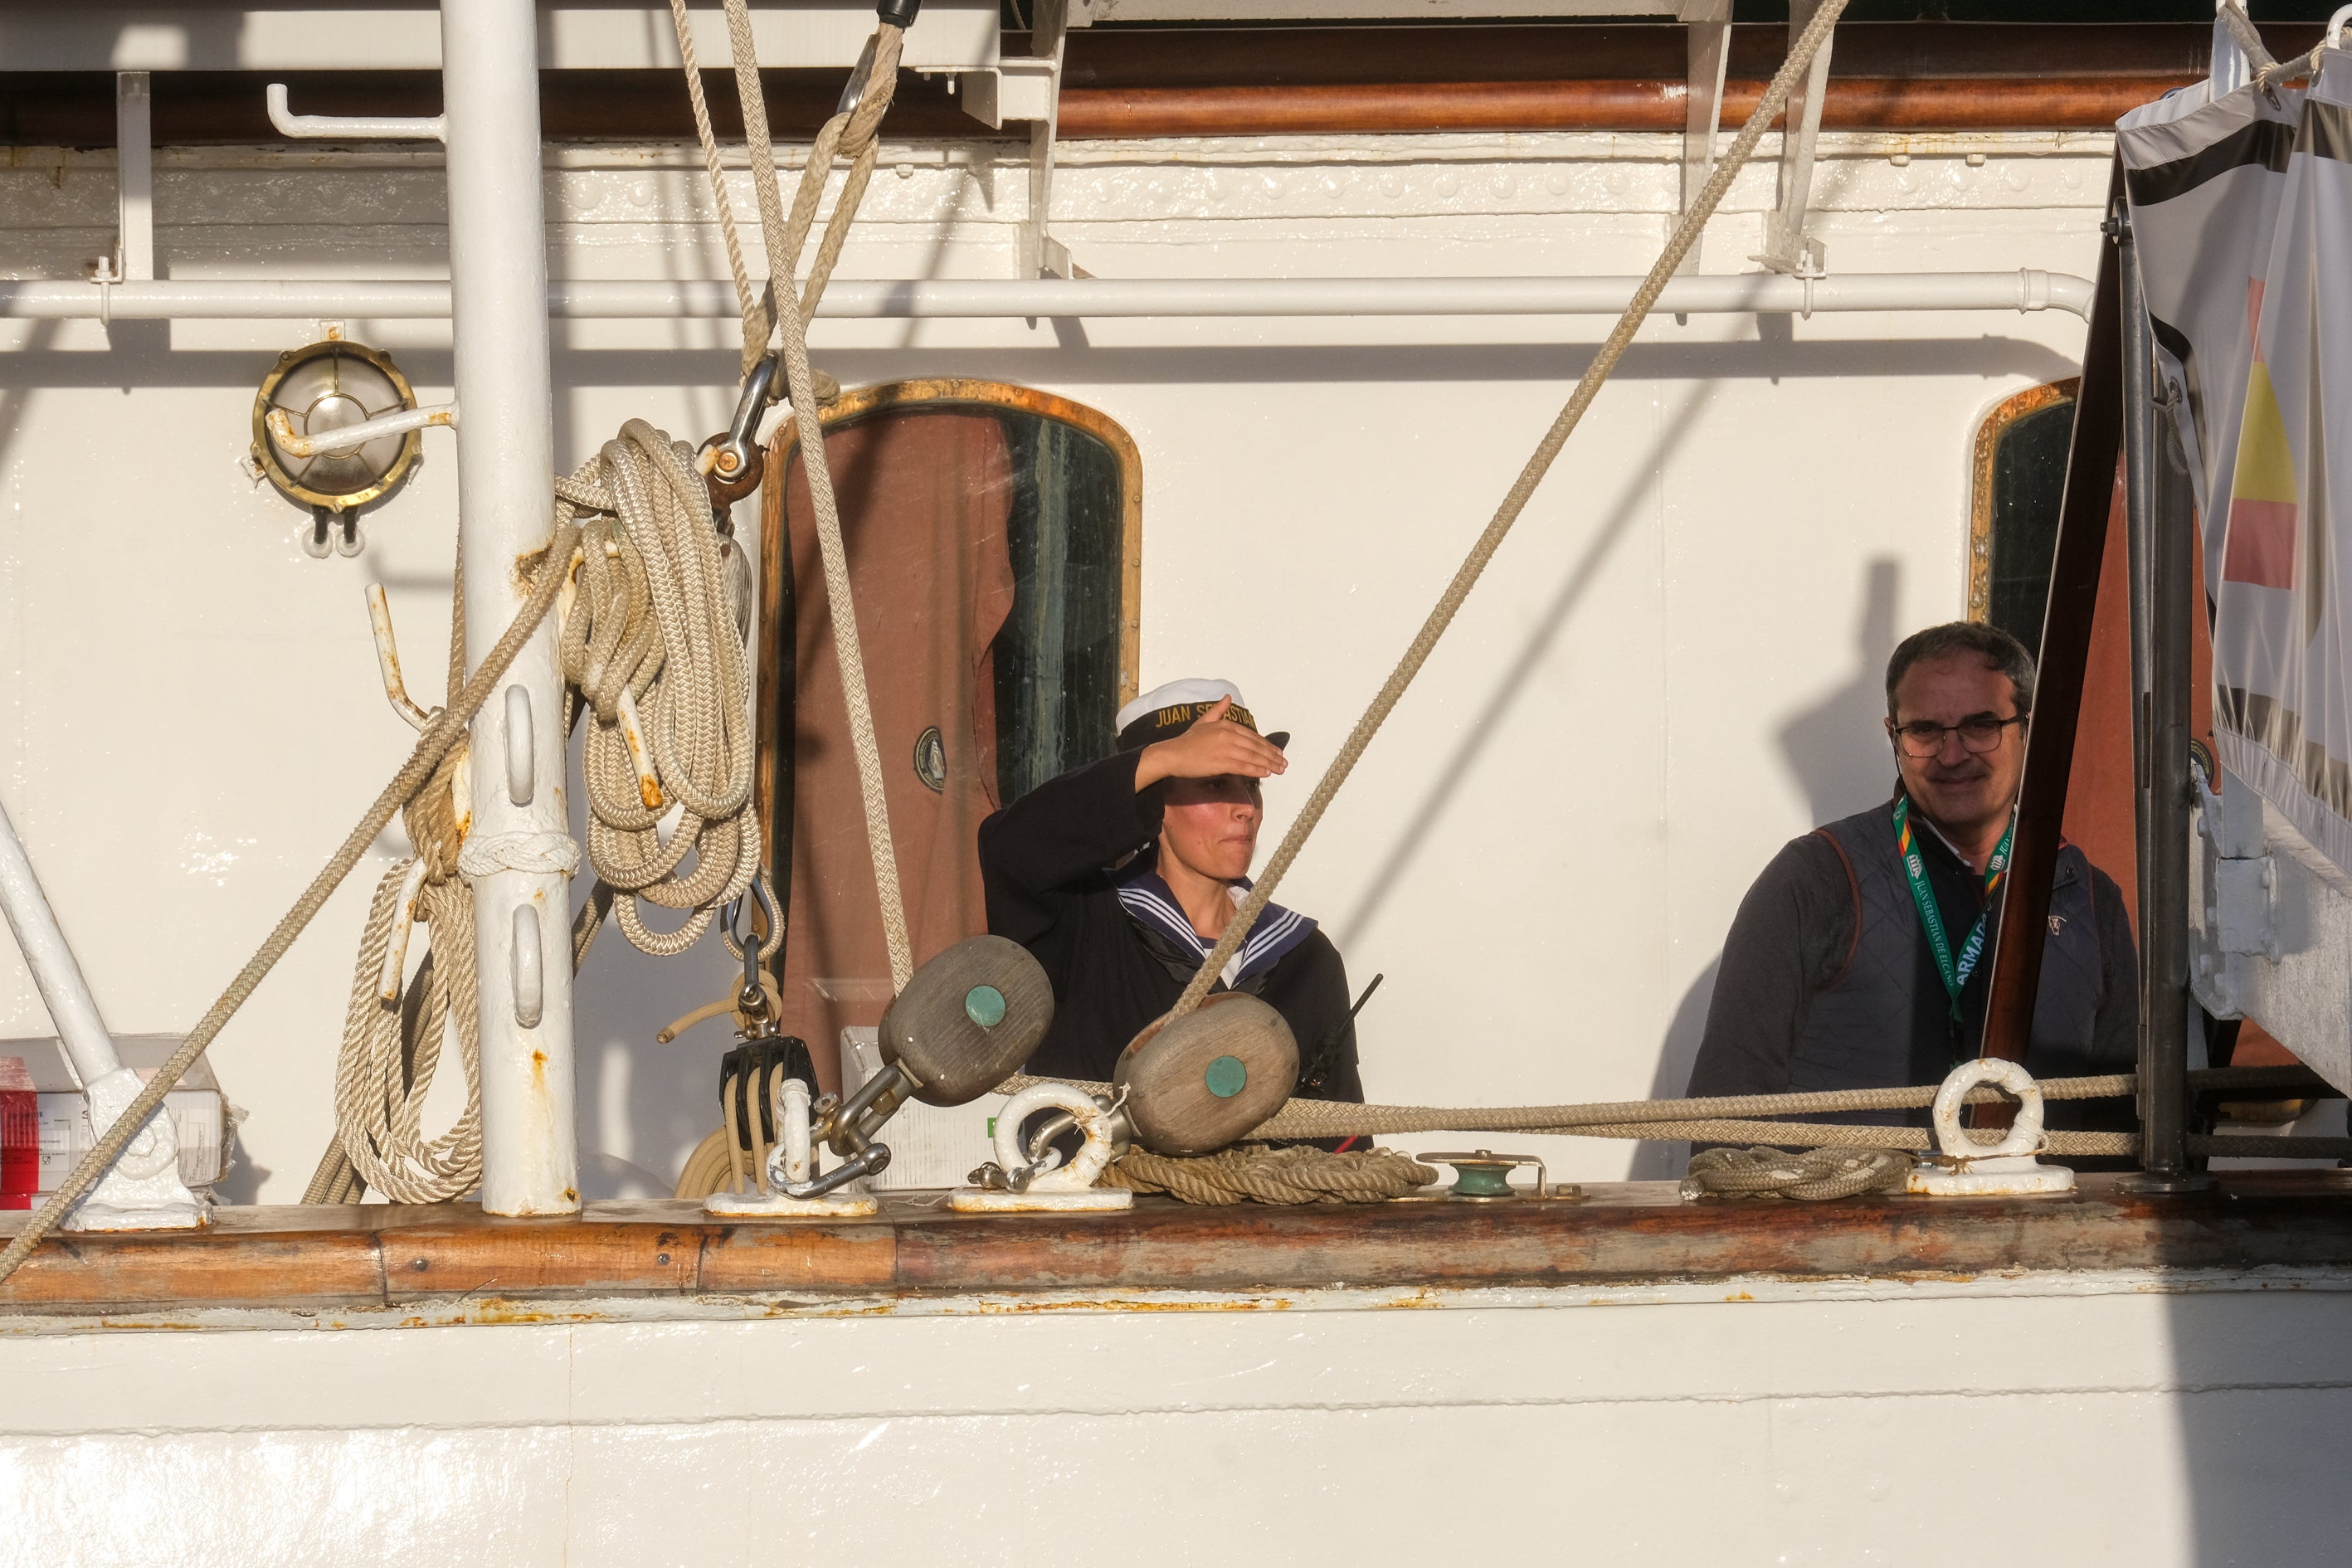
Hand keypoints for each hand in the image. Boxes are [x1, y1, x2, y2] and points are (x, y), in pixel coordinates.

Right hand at [1133, 696, 1288, 789]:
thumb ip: (1218, 710)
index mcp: (1225, 725)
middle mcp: (1228, 734)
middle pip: (1255, 746)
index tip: (1277, 752)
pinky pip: (1243, 766)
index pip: (1252, 736)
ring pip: (1253, 757)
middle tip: (1284, 763)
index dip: (1267, 745)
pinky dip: (1257, 769)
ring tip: (1280, 769)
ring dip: (1269, 764)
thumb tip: (1227, 697)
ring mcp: (1225, 748)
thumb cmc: (1187, 741)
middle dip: (1272, 755)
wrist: (1172, 754)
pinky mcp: (1221, 762)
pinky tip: (1266, 773)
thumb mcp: (1203, 721)